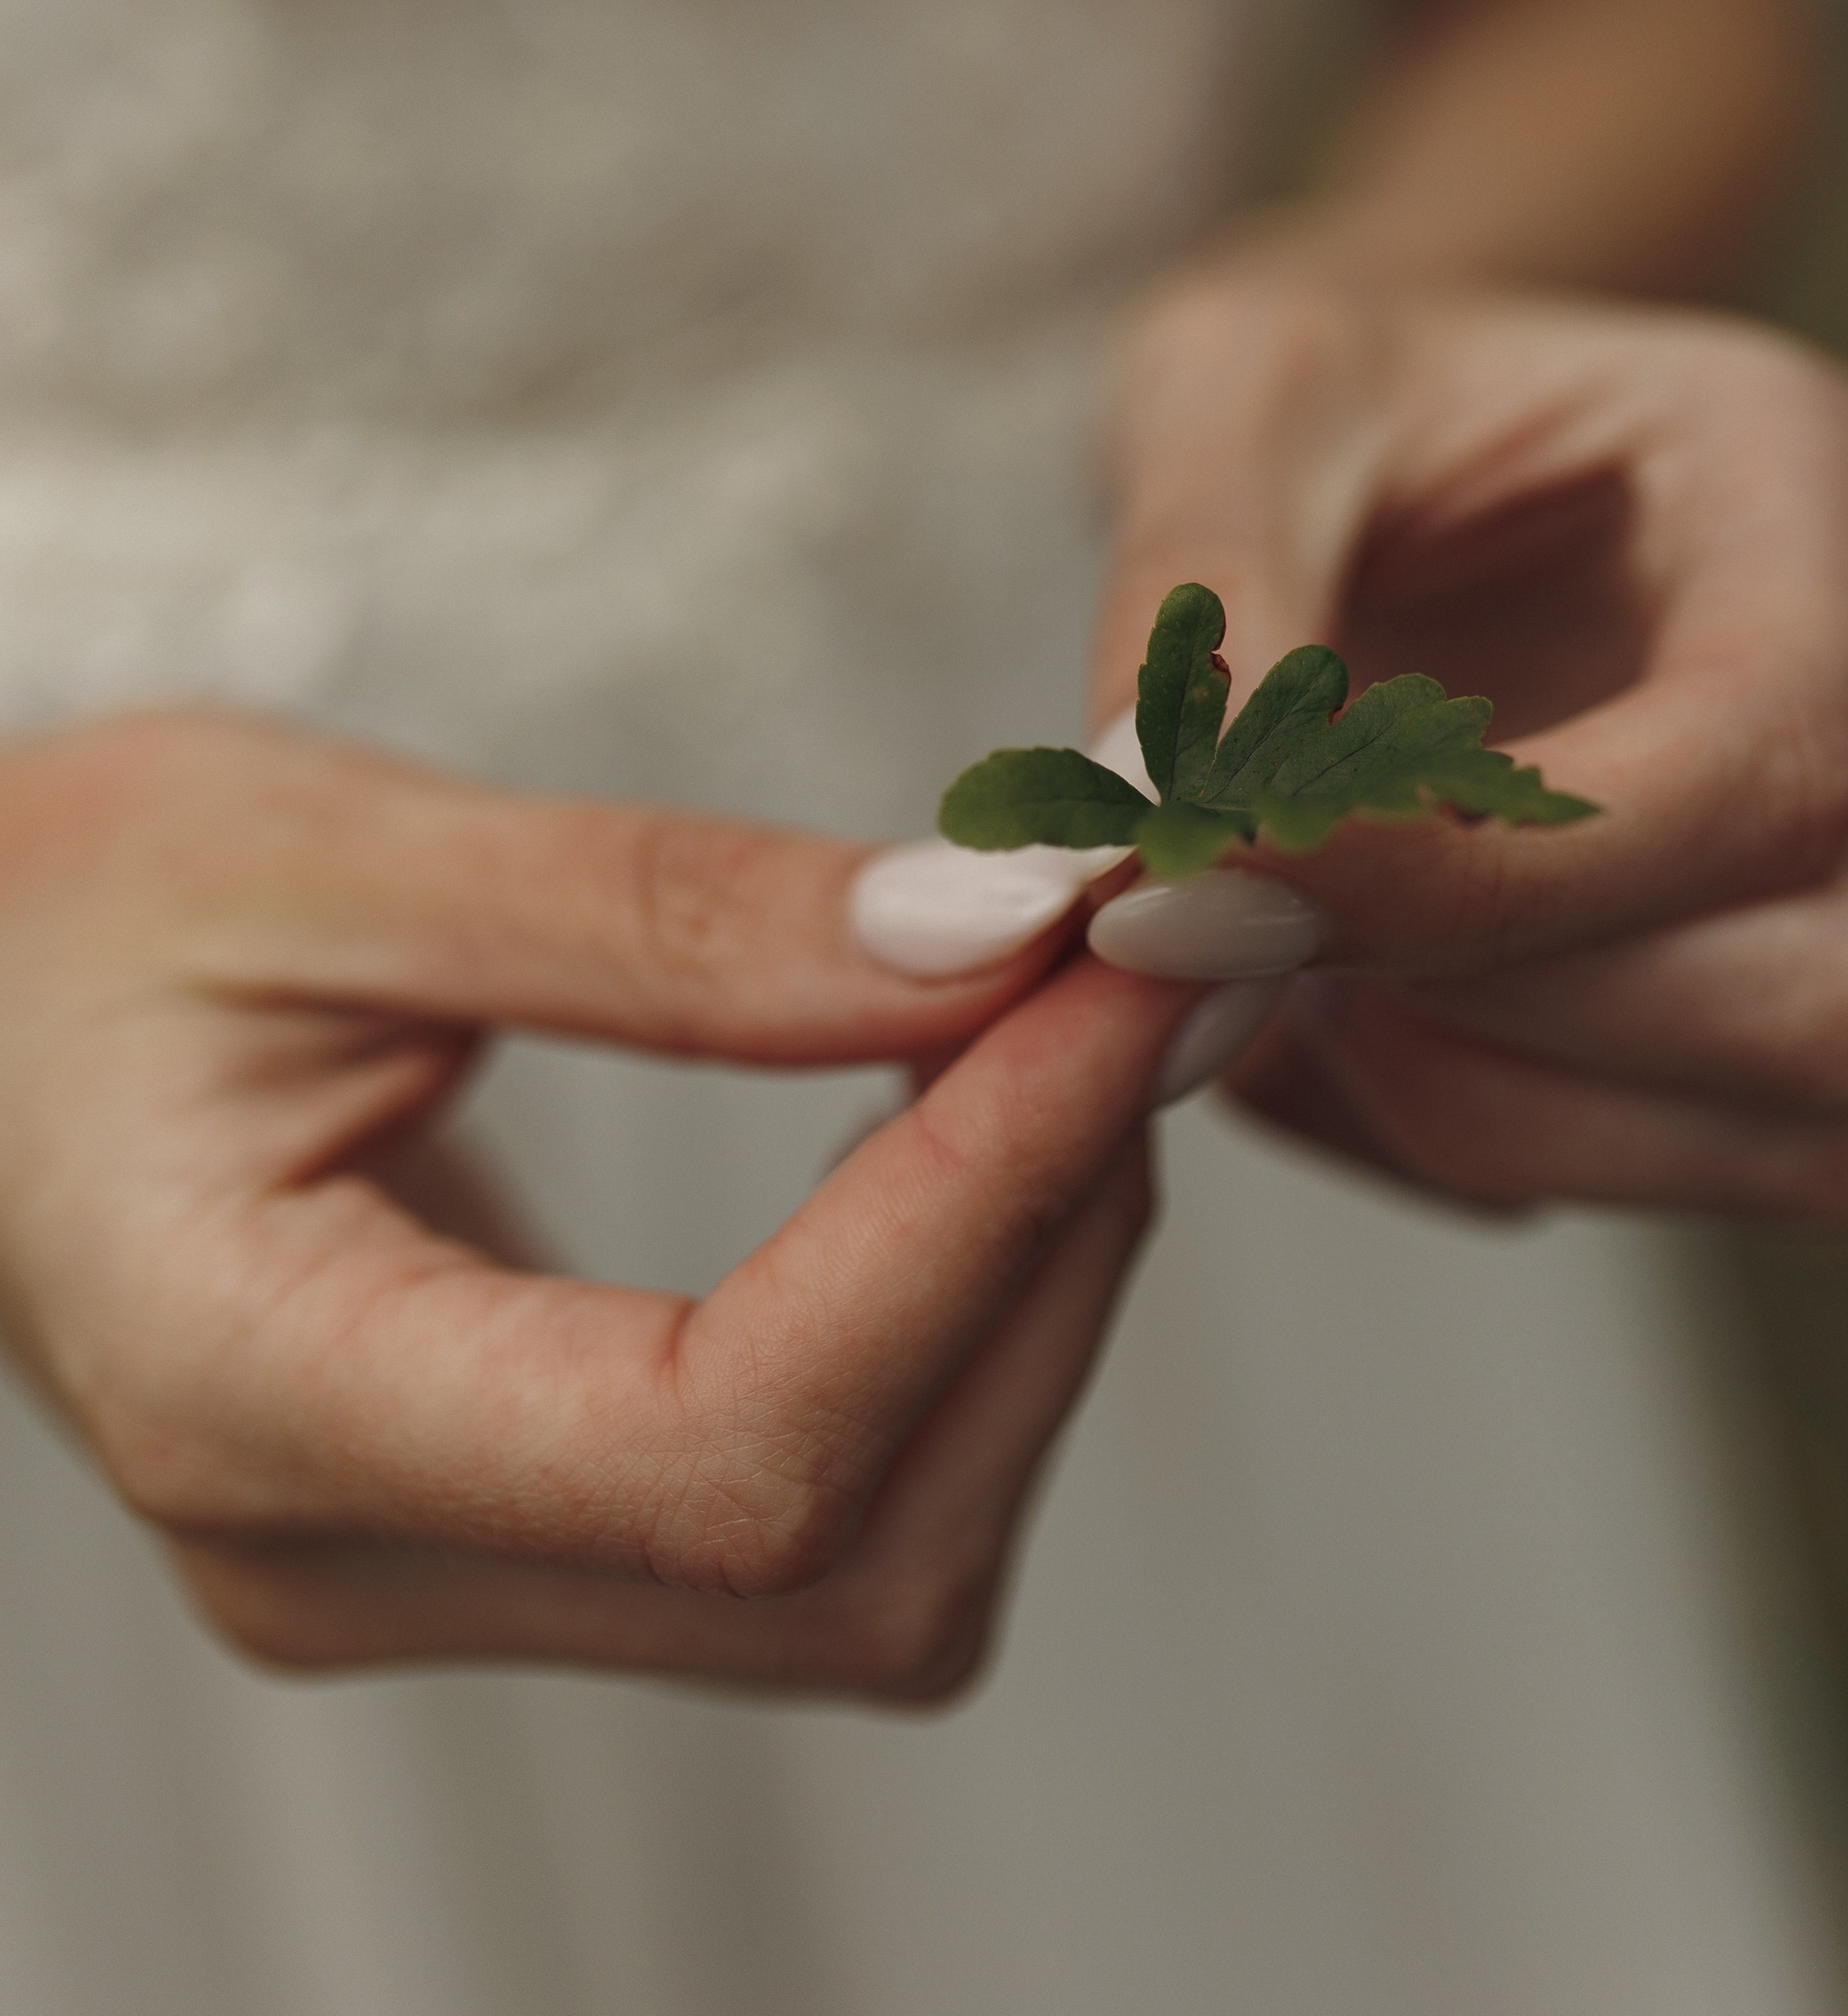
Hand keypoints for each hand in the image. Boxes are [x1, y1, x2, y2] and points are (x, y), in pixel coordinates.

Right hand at [0, 711, 1196, 1697]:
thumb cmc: (63, 910)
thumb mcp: (327, 850)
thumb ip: (660, 915)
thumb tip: (1000, 937)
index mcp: (253, 1399)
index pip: (731, 1437)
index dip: (983, 1208)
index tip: (1132, 969)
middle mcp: (352, 1568)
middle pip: (846, 1551)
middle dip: (1053, 1253)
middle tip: (1156, 970)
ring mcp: (436, 1579)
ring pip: (874, 1572)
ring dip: (1032, 1297)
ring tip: (1078, 1031)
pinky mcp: (514, 1532)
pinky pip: (820, 1515)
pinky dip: (955, 1325)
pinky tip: (970, 1129)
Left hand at [1088, 262, 1847, 1223]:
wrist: (1346, 442)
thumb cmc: (1310, 389)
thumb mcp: (1224, 391)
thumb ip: (1193, 586)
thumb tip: (1146, 840)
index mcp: (1806, 481)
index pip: (1762, 763)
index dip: (1501, 877)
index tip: (1224, 878)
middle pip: (1832, 989)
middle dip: (1506, 1013)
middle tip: (1249, 920)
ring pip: (1804, 1128)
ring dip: (1482, 1101)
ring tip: (1262, 964)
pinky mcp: (1772, 994)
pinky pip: (1693, 1170)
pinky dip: (1468, 1139)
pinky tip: (1314, 1014)